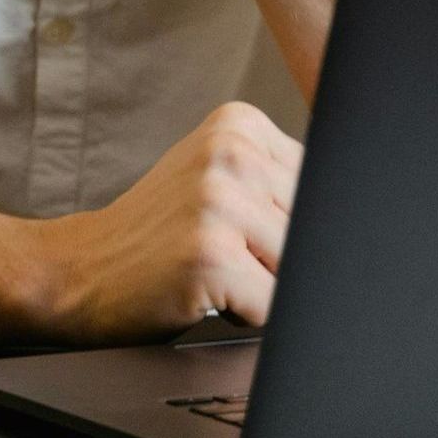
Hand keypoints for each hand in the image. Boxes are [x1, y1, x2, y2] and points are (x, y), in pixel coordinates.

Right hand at [36, 103, 302, 339]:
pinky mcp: (210, 254)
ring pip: (298, 267)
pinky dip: (251, 315)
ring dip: (266, 287)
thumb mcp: (212, 177)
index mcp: (240, 123)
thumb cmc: (156, 234)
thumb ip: (276, 180)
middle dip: (285, 256)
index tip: (262, 234)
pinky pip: (275, 305)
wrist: (79, 269)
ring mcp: (218, 200)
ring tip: (218, 271)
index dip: (299, 224)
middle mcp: (231, 150)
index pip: (322, 182)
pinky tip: (209, 293)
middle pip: (315, 225)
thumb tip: (358, 218)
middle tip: (231, 255)